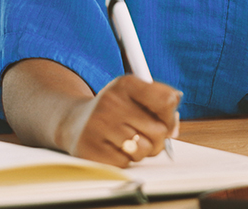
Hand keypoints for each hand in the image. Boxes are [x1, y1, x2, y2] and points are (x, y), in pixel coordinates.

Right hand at [59, 75, 180, 166]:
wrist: (75, 121)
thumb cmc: (114, 110)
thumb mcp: (135, 94)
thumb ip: (161, 103)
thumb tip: (173, 127)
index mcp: (126, 83)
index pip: (166, 100)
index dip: (170, 116)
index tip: (163, 120)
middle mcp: (110, 101)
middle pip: (159, 131)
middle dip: (157, 138)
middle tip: (143, 134)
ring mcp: (98, 126)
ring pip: (144, 150)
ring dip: (140, 151)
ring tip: (127, 141)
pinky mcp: (90, 149)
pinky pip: (125, 163)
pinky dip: (124, 160)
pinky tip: (113, 149)